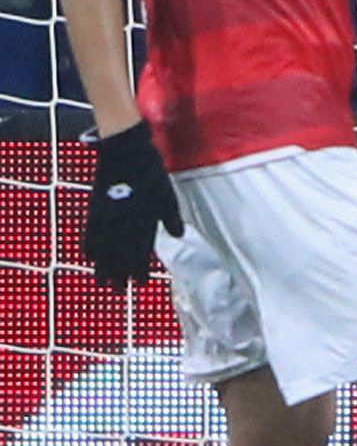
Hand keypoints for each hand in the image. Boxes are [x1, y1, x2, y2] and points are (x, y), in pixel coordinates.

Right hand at [81, 120, 180, 292]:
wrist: (125, 154)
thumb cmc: (151, 175)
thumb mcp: (168, 196)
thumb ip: (172, 218)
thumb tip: (178, 236)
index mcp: (144, 222)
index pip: (140, 253)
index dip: (139, 269)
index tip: (139, 284)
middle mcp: (124, 224)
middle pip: (119, 256)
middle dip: (119, 275)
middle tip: (117, 291)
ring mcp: (107, 218)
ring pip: (103, 249)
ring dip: (102, 268)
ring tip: (101, 283)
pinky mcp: (94, 209)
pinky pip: (90, 234)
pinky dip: (90, 248)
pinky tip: (90, 258)